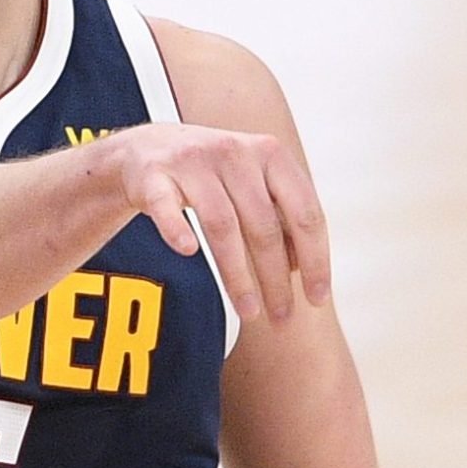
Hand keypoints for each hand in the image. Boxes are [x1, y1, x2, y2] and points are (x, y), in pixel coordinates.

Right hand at [95, 123, 329, 323]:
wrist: (148, 148)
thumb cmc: (214, 175)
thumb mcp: (255, 184)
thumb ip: (282, 217)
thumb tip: (301, 268)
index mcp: (270, 153)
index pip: (304, 212)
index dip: (315, 259)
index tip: (318, 299)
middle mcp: (235, 152)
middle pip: (263, 225)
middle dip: (275, 279)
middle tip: (283, 318)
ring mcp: (193, 161)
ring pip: (221, 224)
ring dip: (237, 275)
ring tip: (249, 311)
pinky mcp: (155, 175)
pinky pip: (167, 207)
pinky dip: (177, 229)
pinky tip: (187, 251)